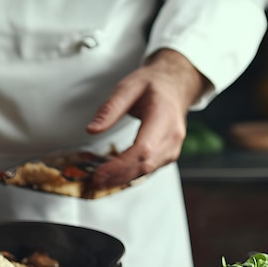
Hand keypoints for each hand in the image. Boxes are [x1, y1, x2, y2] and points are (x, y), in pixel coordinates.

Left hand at [86, 49, 209, 187]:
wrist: (175, 87)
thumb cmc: (153, 85)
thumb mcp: (128, 87)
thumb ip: (109, 109)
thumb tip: (92, 130)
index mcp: (163, 117)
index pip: (143, 149)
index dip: (120, 165)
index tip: (100, 172)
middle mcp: (172, 136)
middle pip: (145, 164)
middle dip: (118, 176)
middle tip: (95, 180)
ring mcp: (173, 148)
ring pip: (147, 171)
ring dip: (123, 179)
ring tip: (101, 181)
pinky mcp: (169, 156)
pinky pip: (149, 170)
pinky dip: (131, 175)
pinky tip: (115, 176)